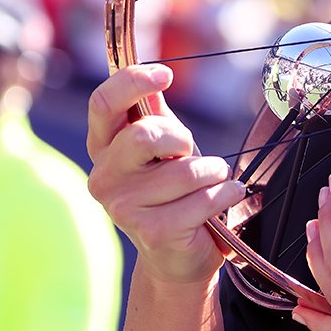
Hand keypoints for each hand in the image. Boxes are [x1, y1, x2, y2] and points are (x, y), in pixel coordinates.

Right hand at [86, 64, 246, 287]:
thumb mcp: (164, 150)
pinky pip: (205, 198)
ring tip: (212, 183)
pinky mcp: (152, 231)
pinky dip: (227, 194)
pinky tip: (224, 199)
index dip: (132, 82)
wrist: (178, 256)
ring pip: (187, 170)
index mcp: (103, 148)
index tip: (165, 74)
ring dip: (214, 172)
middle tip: (190, 154)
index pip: (103, 104)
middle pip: (145, 135)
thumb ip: (156, 115)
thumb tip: (154, 74)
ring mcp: (123, 207)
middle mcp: (104, 176)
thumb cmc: (174, 194)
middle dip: (182, 140)